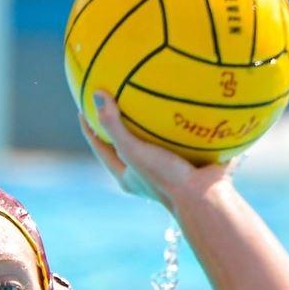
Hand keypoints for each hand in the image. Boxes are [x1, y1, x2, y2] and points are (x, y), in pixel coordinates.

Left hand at [79, 90, 234, 210]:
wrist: (205, 196)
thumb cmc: (165, 177)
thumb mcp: (133, 150)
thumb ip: (113, 125)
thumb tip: (97, 94)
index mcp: (127, 175)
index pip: (101, 148)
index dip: (90, 128)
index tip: (83, 106)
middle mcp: (146, 174)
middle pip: (127, 144)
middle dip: (120, 124)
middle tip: (114, 98)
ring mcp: (169, 169)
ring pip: (156, 141)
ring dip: (153, 122)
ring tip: (148, 97)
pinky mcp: (191, 161)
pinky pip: (184, 137)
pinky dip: (182, 122)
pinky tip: (184, 101)